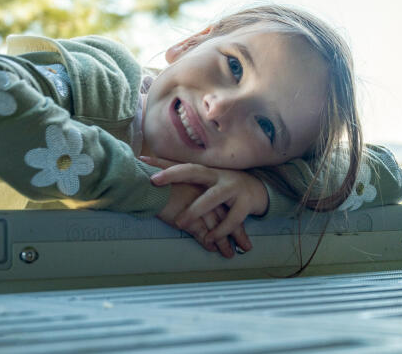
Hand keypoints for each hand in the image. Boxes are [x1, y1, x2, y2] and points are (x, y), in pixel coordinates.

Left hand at [143, 155, 266, 257]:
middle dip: (174, 174)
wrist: (260, 191)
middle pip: (194, 171)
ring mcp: (232, 188)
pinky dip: (220, 230)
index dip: (163, 163)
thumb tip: (159, 178)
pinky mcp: (245, 203)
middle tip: (154, 180)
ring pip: (212, 198)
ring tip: (179, 223)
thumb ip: (188, 182)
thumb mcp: (208, 182)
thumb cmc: (226, 186)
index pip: (181, 164)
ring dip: (195, 210)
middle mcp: (218, 176)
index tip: (142, 160)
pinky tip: (210, 239)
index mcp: (206, 171)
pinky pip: (232, 218)